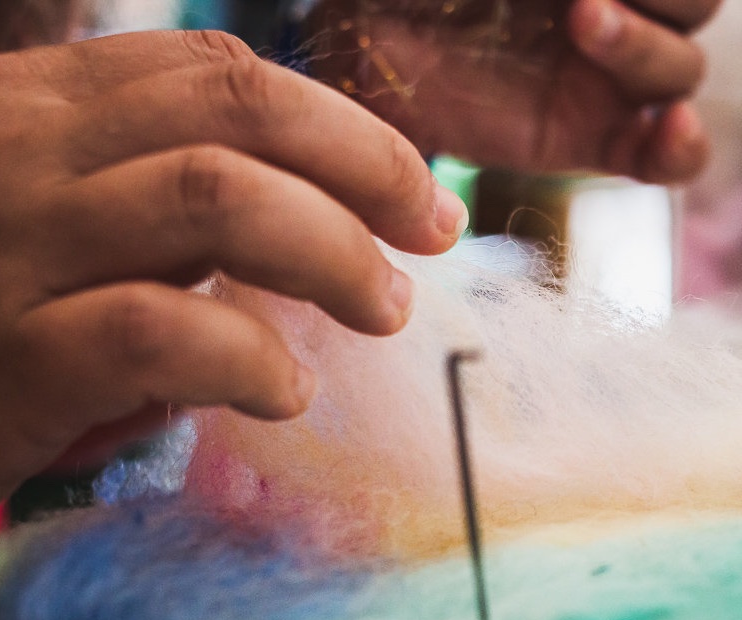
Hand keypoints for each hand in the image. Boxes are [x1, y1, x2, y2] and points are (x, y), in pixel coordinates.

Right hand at [0, 29, 467, 533]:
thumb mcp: (77, 231)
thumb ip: (170, 201)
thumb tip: (322, 222)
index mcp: (39, 105)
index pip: (223, 76)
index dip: (345, 131)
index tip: (415, 195)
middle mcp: (15, 150)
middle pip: (237, 113)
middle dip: (366, 171)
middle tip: (429, 236)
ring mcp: (6, 247)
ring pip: (216, 200)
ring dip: (332, 257)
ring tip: (379, 312)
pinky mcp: (9, 355)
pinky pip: (164, 330)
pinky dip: (249, 359)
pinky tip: (285, 393)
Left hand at [308, 0, 718, 181]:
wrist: (369, 51)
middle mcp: (610, 27)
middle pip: (693, 13)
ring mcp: (600, 87)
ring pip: (681, 73)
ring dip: (646, 48)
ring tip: (582, 24)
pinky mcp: (585, 145)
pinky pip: (662, 160)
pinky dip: (680, 150)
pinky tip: (667, 129)